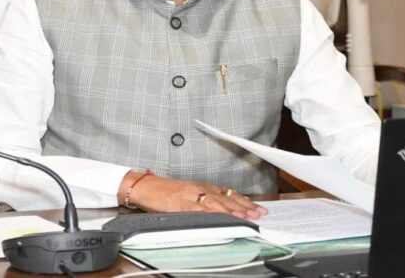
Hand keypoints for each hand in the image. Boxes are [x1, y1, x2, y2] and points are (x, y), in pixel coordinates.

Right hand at [128, 175, 266, 219]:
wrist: (145, 186)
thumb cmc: (166, 191)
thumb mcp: (189, 193)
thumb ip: (205, 200)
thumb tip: (223, 209)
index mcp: (203, 187)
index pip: (229, 194)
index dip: (245, 202)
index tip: (258, 208)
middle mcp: (200, 189)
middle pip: (226, 199)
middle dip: (244, 207)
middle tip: (259, 213)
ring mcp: (190, 196)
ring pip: (215, 203)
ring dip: (231, 210)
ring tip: (245, 216)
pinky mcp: (180, 204)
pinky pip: (197, 209)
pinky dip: (209, 214)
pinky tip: (219, 218)